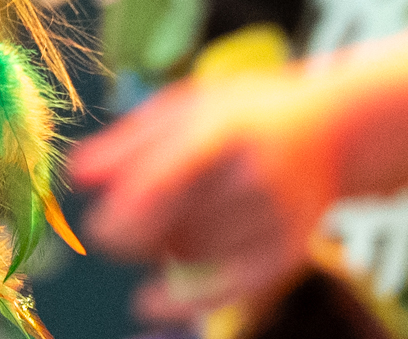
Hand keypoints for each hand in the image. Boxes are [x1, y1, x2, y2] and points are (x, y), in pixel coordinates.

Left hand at [68, 70, 342, 322]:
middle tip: (108, 231)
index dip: (122, 211)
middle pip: (171, 226)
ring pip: (190, 254)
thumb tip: (75, 177)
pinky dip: (184, 299)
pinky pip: (226, 287)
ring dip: (163, 247)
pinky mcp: (287, 252)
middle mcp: (254, 178)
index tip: (93, 223)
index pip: (164, 181)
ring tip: (174, 220)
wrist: (332, 131)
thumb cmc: (242, 114)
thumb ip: (128, 142)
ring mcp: (275, 219)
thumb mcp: (185, 106)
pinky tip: (149, 301)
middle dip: (129, 235)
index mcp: (223, 131)